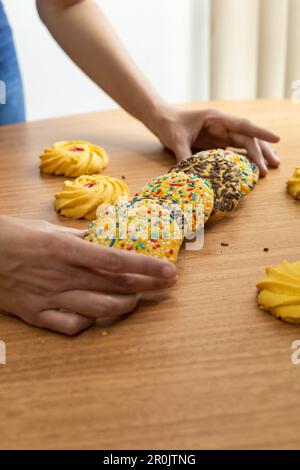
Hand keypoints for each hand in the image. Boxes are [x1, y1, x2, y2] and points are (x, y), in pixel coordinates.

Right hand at [0, 217, 176, 334]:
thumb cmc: (14, 235)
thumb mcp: (49, 229)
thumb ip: (80, 237)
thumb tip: (106, 238)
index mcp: (65, 250)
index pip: (115, 260)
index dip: (146, 266)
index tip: (169, 270)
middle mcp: (61, 276)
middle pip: (114, 286)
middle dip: (147, 285)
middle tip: (166, 284)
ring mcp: (49, 298)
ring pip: (98, 310)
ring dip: (124, 306)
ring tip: (137, 299)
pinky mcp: (36, 315)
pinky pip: (70, 326)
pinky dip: (90, 322)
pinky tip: (98, 314)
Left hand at [149, 107, 280, 176]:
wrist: (162, 120)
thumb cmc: (169, 124)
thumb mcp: (175, 139)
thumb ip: (184, 154)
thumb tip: (189, 172)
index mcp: (216, 118)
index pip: (243, 125)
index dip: (260, 132)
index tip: (276, 139)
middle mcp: (222, 125)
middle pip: (248, 137)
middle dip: (261, 151)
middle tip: (271, 167)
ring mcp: (221, 134)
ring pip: (245, 143)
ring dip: (258, 155)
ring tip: (270, 168)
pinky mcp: (217, 142)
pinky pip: (235, 150)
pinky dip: (246, 158)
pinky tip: (255, 166)